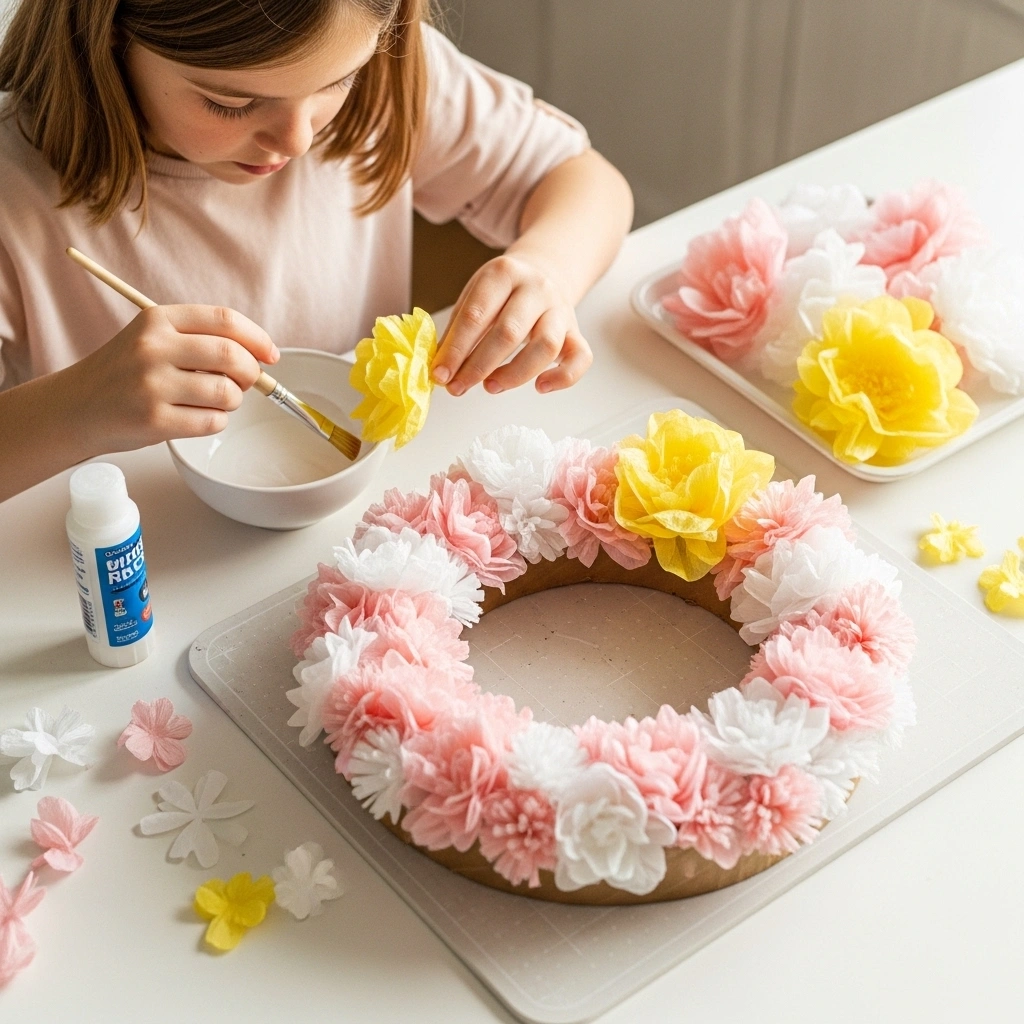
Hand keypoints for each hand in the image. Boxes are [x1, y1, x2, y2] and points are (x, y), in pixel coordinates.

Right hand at [70, 304, 278, 451]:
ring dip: (232, 401)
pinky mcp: (154, 420)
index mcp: (158, 320)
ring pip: (226, 392)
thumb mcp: (154, 340)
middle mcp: (153, 348)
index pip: (224, 320)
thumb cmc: (126, 373)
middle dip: (250, 373)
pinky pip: (212, 422)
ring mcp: (152, 385)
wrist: (77, 407)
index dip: (257, 338)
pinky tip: (197, 417)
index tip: (270, 354)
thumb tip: (260, 357)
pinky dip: (216, 422)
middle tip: (245, 383)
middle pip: (231, 355)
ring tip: (214, 401)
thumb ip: (200, 340)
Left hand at [431, 253, 592, 395]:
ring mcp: (560, 310)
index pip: (476, 314)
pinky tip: (541, 387)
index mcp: (503, 273)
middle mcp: (536, 288)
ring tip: (491, 387)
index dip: (455, 348)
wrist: (544, 273)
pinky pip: (581, 358)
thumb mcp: (475, 296)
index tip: (440, 374)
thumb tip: (442, 367)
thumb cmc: (502, 293)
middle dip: (478, 366)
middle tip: (458, 387)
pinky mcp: (576, 332)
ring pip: (546, 346)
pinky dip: (563, 378)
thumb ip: (458, 329)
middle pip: (509, 332)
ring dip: (515, 374)